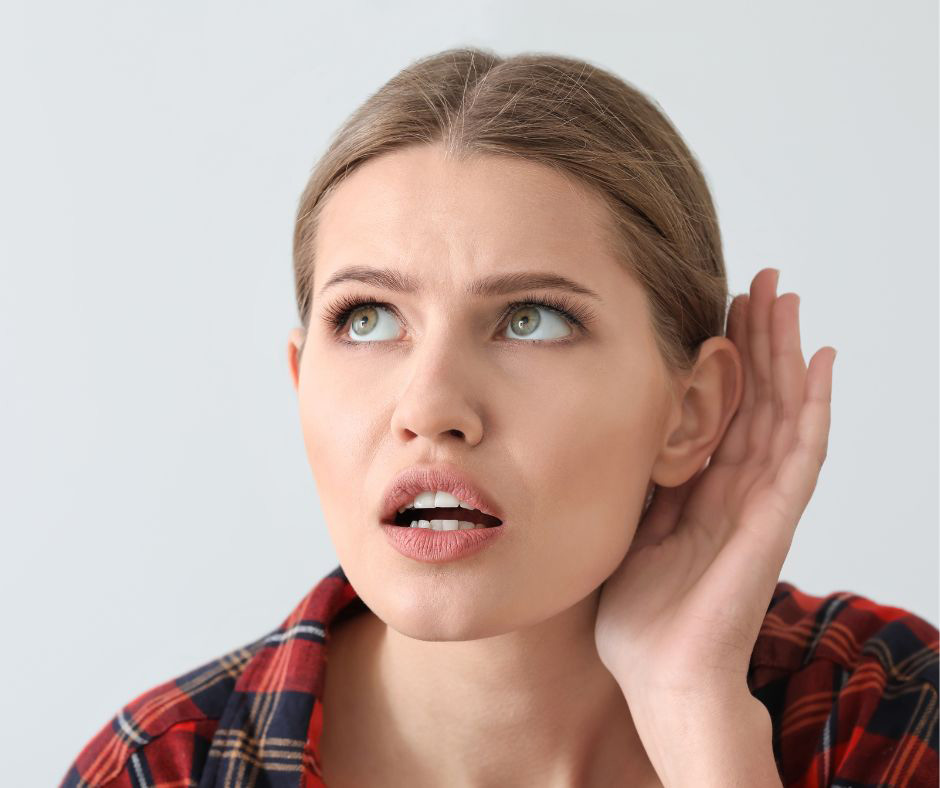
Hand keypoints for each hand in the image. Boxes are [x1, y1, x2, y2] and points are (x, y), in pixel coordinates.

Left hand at [594, 267, 835, 704]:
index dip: (726, 356)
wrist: (660, 674)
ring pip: (781, 412)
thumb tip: (621, 433)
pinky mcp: (772, 522)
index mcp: (702, 489)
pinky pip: (800, 456)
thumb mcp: (628, 528)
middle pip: (756, 398)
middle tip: (761, 279)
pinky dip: (813, 408)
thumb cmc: (641, 615)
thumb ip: (639, 483)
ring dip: (787, 354)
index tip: (718, 304)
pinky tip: (821, 364)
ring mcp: (760, 503)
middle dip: (760, 338)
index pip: (722, 407)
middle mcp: (737, 488)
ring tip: (787, 299)